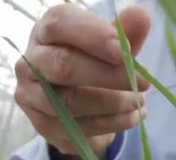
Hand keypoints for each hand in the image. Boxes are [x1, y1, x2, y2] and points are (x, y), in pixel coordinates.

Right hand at [14, 4, 150, 156]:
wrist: (79, 104)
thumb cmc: (95, 63)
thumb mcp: (113, 46)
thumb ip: (126, 32)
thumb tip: (141, 16)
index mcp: (48, 31)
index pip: (60, 23)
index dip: (93, 35)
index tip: (124, 50)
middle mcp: (31, 61)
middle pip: (63, 65)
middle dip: (109, 75)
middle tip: (144, 83)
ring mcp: (31, 95)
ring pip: (70, 101)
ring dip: (113, 103)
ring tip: (139, 101)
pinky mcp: (41, 124)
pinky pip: (75, 127)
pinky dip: (110, 124)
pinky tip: (132, 117)